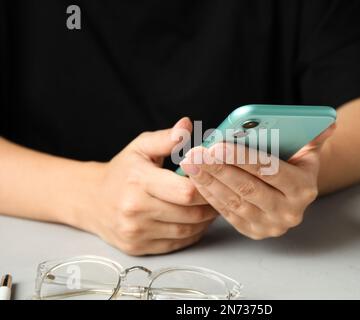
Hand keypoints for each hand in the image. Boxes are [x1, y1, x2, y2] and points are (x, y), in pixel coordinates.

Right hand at [80, 118, 216, 254]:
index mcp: (139, 181)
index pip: (185, 191)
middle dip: (209, 205)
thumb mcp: (140, 147)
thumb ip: (166, 138)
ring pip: (187, 231)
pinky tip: (195, 221)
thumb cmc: (121, 172)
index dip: (205, 187)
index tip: (212, 180)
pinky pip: (177, 244)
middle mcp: (135, 210)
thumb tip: (186, 126)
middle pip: (190, 214)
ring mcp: (136, 232)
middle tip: (218, 195)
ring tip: (210, 207)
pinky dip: (192, 234)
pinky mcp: (138, 247)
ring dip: (205, 221)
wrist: (91, 200)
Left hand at [180, 125, 334, 239]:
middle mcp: (289, 211)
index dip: (242, 159)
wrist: (294, 193)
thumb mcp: (308, 148)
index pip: (270, 171)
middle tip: (195, 153)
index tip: (217, 145)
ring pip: (234, 202)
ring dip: (208, 182)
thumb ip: (314, 134)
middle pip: (248, 189)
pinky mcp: (253, 231)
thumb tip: (328, 122)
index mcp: (304, 188)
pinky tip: (196, 179)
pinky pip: (226, 213)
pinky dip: (209, 195)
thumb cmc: (296, 163)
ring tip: (189, 163)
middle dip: (218, 169)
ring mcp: (270, 225)